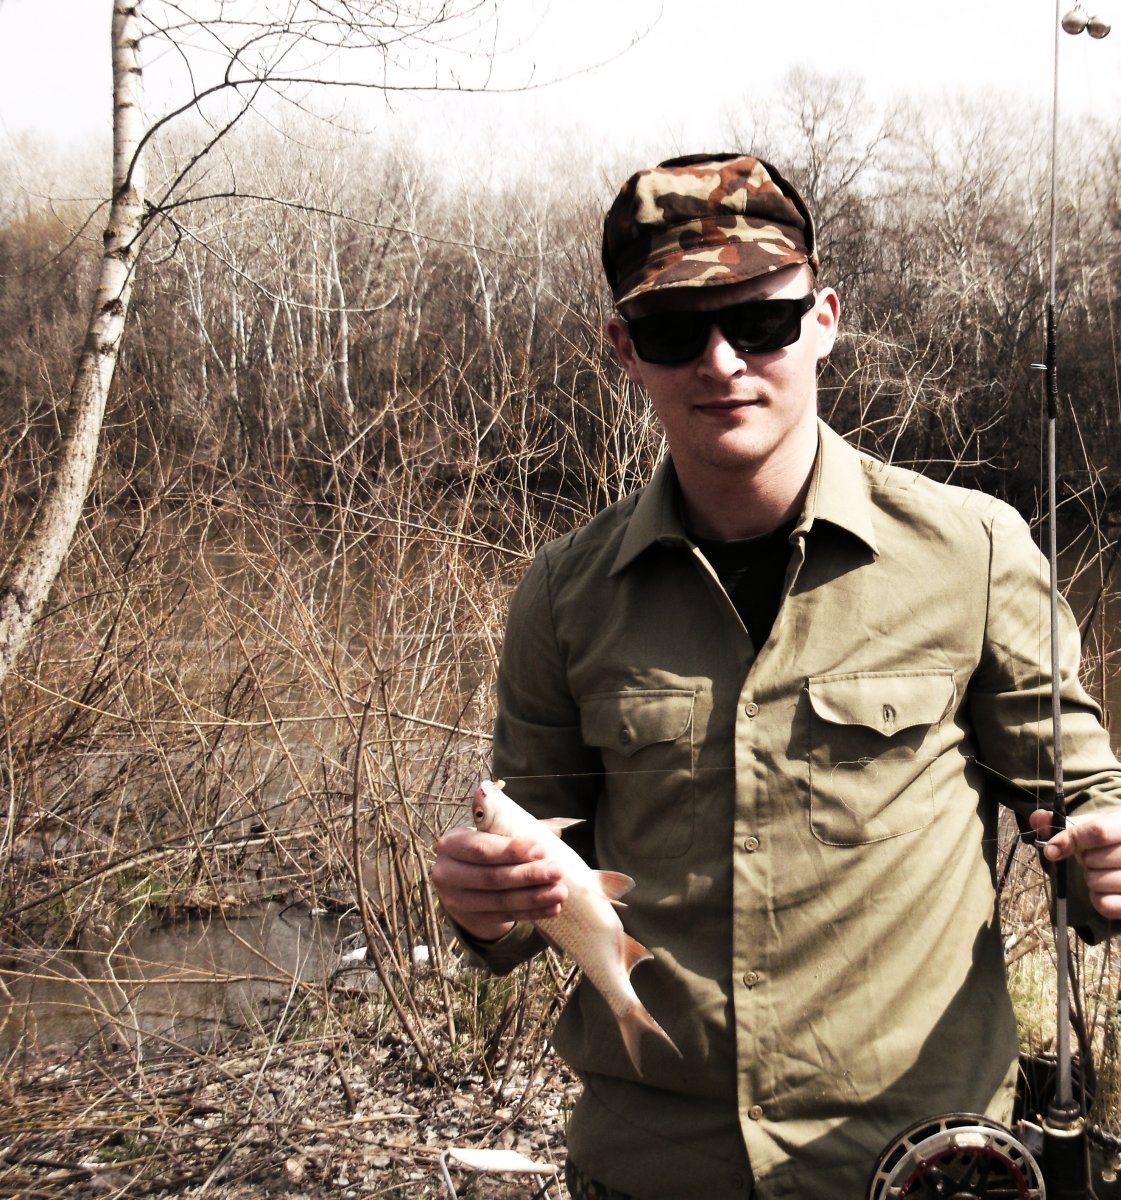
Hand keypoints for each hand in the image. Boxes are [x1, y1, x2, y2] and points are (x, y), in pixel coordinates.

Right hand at [430, 826, 567, 941]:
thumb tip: (555, 828)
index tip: (541, 849)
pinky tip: (553, 907)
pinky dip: (532, 912)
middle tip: (556, 871)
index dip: (511, 851)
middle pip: (491, 878)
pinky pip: (505, 917)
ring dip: (534, 897)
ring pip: (500, 901)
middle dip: (528, 875)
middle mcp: (446, 874)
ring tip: (560, 891)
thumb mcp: (489, 832)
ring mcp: (456, 901)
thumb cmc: (486, 847)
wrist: (465, 880)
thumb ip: (512, 825)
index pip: (481, 850)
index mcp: (451, 845)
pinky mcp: (471, 920)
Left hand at [1029, 808, 1120, 919]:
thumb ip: (1066, 822)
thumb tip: (1037, 819)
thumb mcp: (1094, 824)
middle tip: (1094, 858)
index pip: (1098, 832)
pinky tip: (1106, 890)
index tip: (1052, 850)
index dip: (1070, 839)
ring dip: (1091, 879)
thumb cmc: (1114, 839)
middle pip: (1093, 859)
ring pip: (1096, 882)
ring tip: (1103, 872)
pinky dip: (1098, 899)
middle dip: (1083, 860)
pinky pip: (1105, 905)